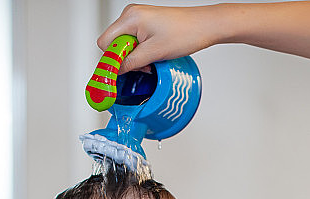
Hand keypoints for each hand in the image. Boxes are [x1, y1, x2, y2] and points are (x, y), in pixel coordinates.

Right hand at [98, 4, 218, 72]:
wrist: (204, 26)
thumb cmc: (186, 33)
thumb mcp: (154, 53)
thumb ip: (130, 63)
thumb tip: (115, 71)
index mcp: (130, 18)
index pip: (105, 43)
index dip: (111, 60)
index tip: (119, 72)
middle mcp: (131, 15)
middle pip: (113, 43)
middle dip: (125, 59)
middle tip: (141, 65)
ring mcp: (138, 18)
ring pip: (124, 44)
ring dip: (134, 57)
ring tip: (151, 60)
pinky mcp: (145, 23)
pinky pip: (134, 41)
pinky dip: (140, 52)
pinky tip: (152, 55)